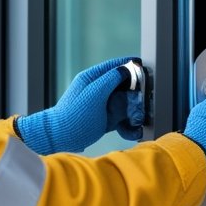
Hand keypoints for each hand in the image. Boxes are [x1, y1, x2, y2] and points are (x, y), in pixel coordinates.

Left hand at [15, 56, 145, 153]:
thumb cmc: (74, 115)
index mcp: (93, 78)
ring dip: (133, 110)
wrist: (59, 139)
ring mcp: (101, 105)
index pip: (115, 66)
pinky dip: (128, 124)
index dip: (131, 66)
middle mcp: (98, 90)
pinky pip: (121, 118)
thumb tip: (126, 69)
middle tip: (144, 100)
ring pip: (124, 102)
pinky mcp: (104, 120)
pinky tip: (131, 130)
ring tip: (139, 118)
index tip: (145, 69)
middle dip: (135, 93)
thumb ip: (111, 79)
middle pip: (123, 86)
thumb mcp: (95, 93)